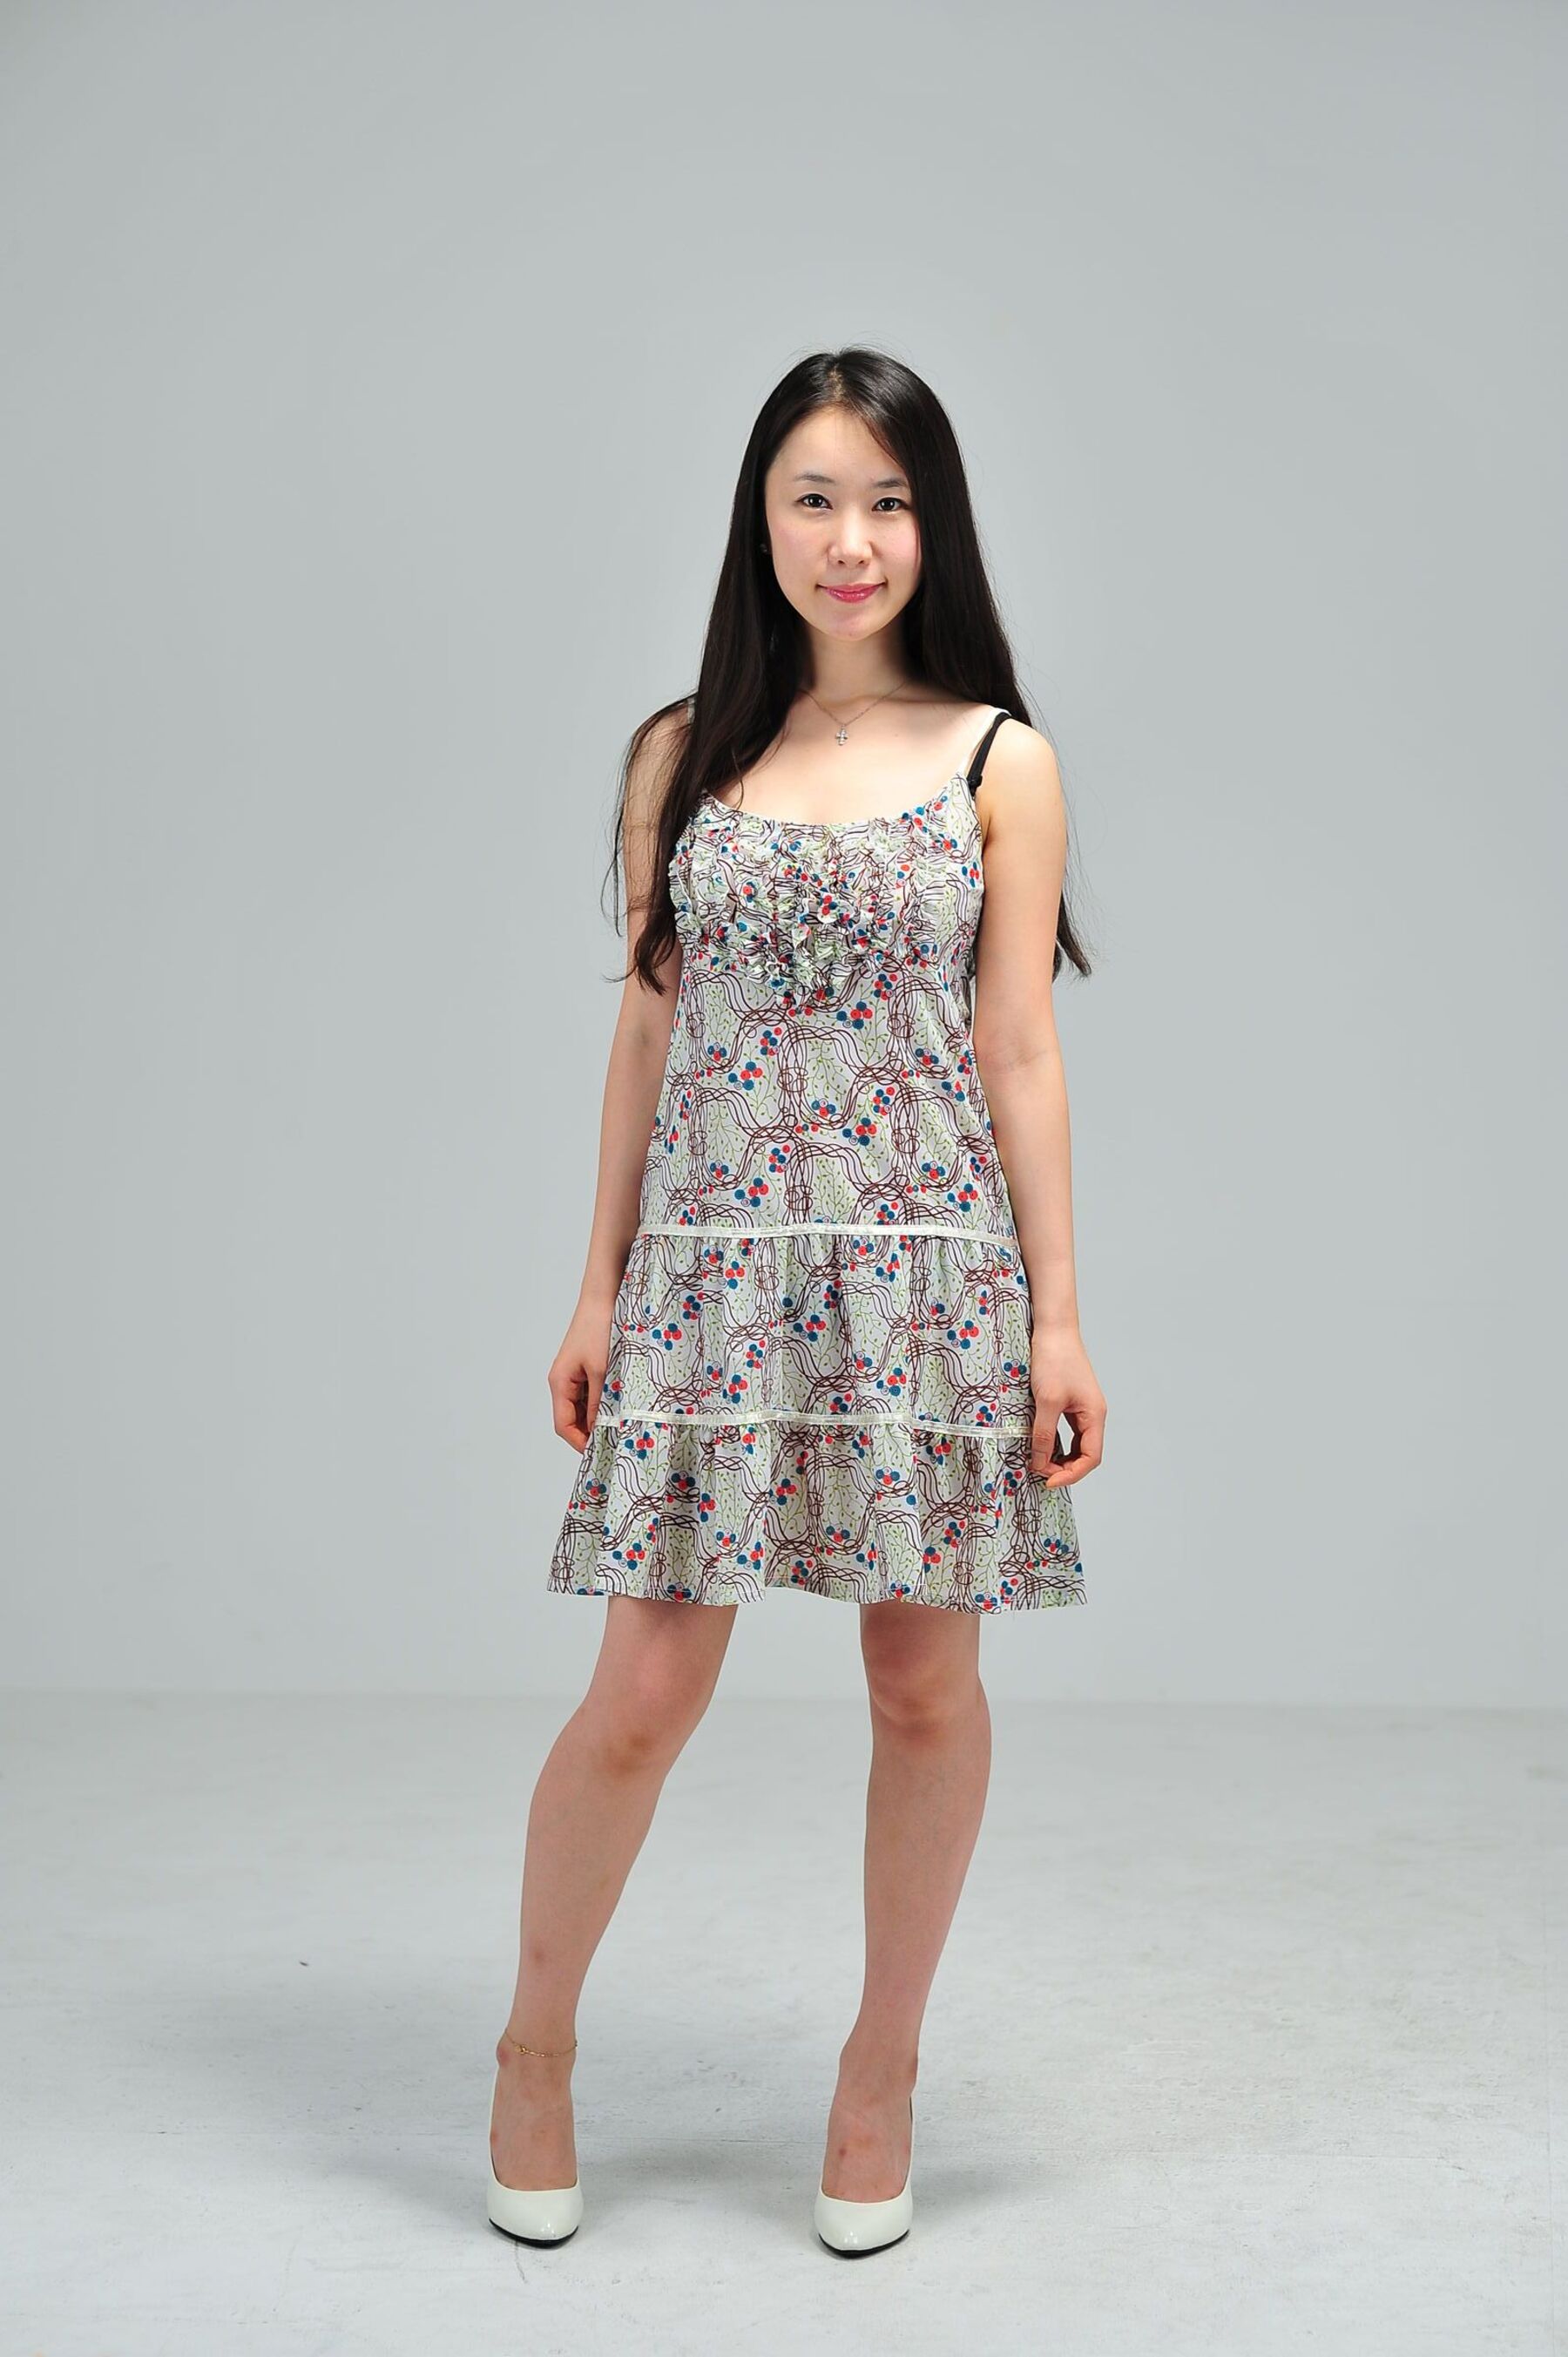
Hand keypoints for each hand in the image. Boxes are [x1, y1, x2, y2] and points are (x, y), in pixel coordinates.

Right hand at [548, 1300, 613, 1452]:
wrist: (605, 1296)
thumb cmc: (600, 1328)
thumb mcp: (603, 1370)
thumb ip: (600, 1403)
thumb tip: (601, 1431)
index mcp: (560, 1383)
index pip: (563, 1425)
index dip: (580, 1443)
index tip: (602, 1453)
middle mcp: (564, 1382)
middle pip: (573, 1419)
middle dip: (591, 1432)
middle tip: (616, 1441)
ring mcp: (575, 1375)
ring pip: (584, 1408)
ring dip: (600, 1417)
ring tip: (622, 1425)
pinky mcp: (587, 1368)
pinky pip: (593, 1394)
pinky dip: (605, 1403)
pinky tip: (622, 1406)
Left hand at [1028, 1329, 1105, 1488]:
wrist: (1052, 1328)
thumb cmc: (1054, 1358)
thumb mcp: (1046, 1400)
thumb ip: (1044, 1434)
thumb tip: (1040, 1463)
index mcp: (1094, 1415)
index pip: (1091, 1458)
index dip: (1072, 1474)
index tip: (1048, 1481)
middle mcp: (1092, 1414)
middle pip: (1085, 1454)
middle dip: (1064, 1468)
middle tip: (1038, 1472)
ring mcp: (1081, 1408)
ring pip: (1075, 1444)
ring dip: (1058, 1456)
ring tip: (1037, 1462)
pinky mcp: (1069, 1401)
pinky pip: (1065, 1431)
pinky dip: (1054, 1442)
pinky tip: (1038, 1443)